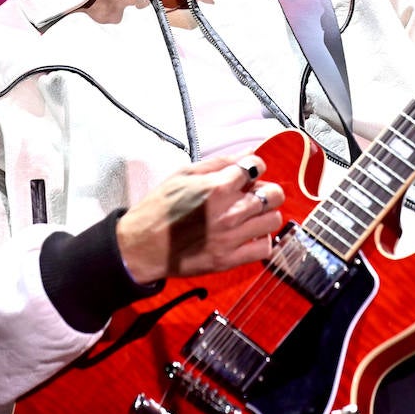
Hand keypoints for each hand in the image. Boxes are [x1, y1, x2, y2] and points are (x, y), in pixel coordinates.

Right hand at [116, 153, 283, 282]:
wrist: (140, 247)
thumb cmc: (158, 210)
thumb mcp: (183, 175)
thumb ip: (219, 163)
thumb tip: (246, 153)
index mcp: (217, 187)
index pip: (257, 166)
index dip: (254, 166)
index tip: (248, 172)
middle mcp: (229, 212)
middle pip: (273, 194)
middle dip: (266, 189)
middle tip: (253, 194)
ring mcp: (231, 237)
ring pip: (273, 220)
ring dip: (265, 214)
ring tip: (251, 215)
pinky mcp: (229, 260)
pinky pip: (265, 249)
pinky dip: (261, 241)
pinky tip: (249, 235)